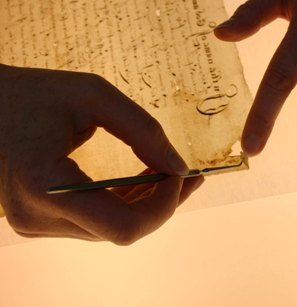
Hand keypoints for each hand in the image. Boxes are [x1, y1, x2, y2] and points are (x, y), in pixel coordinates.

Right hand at [0, 64, 203, 244]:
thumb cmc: (32, 93)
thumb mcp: (93, 95)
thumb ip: (143, 130)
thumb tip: (180, 168)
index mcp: (45, 186)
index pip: (123, 226)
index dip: (163, 206)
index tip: (181, 173)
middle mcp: (38, 217)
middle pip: (123, 230)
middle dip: (163, 203)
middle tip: (191, 175)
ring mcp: (37, 223)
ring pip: (113, 228)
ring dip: (147, 202)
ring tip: (171, 173)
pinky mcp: (41, 219)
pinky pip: (98, 220)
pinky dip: (126, 201)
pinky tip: (145, 178)